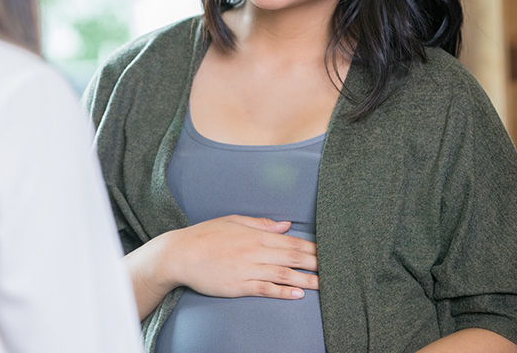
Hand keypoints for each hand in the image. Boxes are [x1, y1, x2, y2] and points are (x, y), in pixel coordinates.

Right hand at [166, 215, 318, 298]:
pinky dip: (282, 292)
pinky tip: (297, 295)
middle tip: (336, 268)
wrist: (180, 253)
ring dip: (305, 279)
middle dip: (315, 262)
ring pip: (282, 274)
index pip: (290, 241)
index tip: (329, 252)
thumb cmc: (205, 235)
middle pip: (291, 256)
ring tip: (325, 284)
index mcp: (254, 234)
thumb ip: (260, 224)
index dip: (312, 248)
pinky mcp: (238, 285)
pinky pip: (264, 288)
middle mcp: (254, 251)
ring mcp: (246, 268)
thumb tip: (285, 225)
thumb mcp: (232, 221)